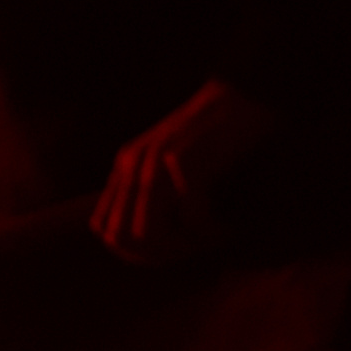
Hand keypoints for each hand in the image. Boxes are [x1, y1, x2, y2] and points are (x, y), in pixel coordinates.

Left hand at [97, 80, 279, 265]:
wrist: (246, 95)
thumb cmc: (217, 136)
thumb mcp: (171, 163)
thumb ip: (153, 193)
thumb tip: (146, 243)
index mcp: (125, 166)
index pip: (105, 229)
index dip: (137, 254)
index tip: (176, 252)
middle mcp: (133, 164)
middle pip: (124, 239)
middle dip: (162, 255)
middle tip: (197, 247)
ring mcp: (156, 162)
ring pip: (150, 235)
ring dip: (185, 247)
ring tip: (214, 236)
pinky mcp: (187, 162)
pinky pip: (192, 218)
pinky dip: (212, 231)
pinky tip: (229, 226)